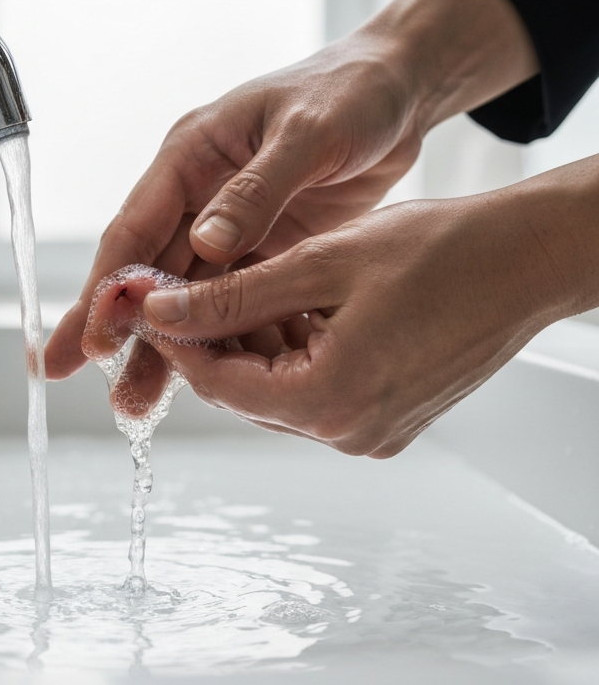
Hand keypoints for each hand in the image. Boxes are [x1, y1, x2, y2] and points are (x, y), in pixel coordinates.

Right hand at [46, 0, 538, 383]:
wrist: (398, 92)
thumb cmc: (352, 95)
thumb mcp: (310, 133)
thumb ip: (258, 190)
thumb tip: (207, 244)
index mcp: (192, 156)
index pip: (135, 229)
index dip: (108, 287)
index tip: (91, 339)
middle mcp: (197, 196)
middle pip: (146, 272)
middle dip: (113, 327)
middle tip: (68, 376)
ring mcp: (227, 227)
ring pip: (183, 297)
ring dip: (160, 347)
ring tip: (134, 404)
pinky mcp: (261, 251)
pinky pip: (228, 303)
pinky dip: (214, 340)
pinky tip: (202, 379)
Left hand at [135, 162, 598, 456]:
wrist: (529, 259)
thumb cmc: (443, 252)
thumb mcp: (320, 265)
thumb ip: (233, 296)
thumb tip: (161, 312)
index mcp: (328, 401)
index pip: (219, 383)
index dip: (178, 340)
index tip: (154, 300)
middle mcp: (348, 432)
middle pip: (246, 389)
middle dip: (213, 338)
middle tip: (190, 286)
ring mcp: (371, 430)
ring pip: (277, 387)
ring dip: (252, 340)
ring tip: (245, 282)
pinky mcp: (388, 416)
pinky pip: (315, 387)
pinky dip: (292, 348)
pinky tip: (291, 302)